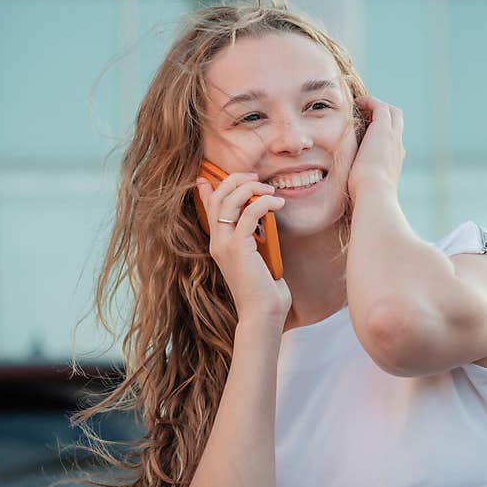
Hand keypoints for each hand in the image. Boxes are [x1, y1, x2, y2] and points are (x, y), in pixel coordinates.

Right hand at [196, 172, 291, 323]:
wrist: (262, 313)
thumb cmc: (264, 289)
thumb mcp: (256, 258)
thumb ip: (253, 238)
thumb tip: (259, 217)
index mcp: (218, 243)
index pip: (209, 206)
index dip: (213, 186)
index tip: (223, 174)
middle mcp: (216, 241)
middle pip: (218, 196)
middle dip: (236, 180)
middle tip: (256, 178)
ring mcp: (224, 244)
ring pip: (230, 200)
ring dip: (251, 188)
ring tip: (270, 190)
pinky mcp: (238, 247)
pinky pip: (250, 213)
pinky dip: (264, 203)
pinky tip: (278, 204)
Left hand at [348, 95, 405, 202]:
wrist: (374, 196)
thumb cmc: (366, 201)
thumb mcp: (364, 194)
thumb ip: (359, 191)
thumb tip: (352, 204)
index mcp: (394, 163)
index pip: (392, 141)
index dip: (381, 133)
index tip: (365, 131)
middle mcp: (397, 148)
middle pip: (397, 123)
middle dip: (382, 116)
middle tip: (364, 114)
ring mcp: (392, 138)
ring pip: (392, 113)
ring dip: (376, 107)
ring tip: (359, 106)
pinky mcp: (383, 129)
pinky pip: (380, 107)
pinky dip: (369, 102)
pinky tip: (355, 104)